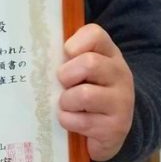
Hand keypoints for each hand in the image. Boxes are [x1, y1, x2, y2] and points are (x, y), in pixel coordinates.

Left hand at [57, 23, 133, 161]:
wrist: (113, 126)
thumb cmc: (89, 89)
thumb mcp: (82, 68)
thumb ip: (67, 57)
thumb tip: (39, 53)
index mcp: (110, 54)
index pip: (95, 34)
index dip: (74, 43)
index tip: (66, 55)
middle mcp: (121, 74)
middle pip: (89, 63)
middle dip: (66, 75)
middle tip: (63, 84)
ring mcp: (122, 102)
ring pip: (84, 95)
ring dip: (66, 101)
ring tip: (67, 104)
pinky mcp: (116, 127)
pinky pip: (81, 121)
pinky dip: (68, 121)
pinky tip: (72, 119)